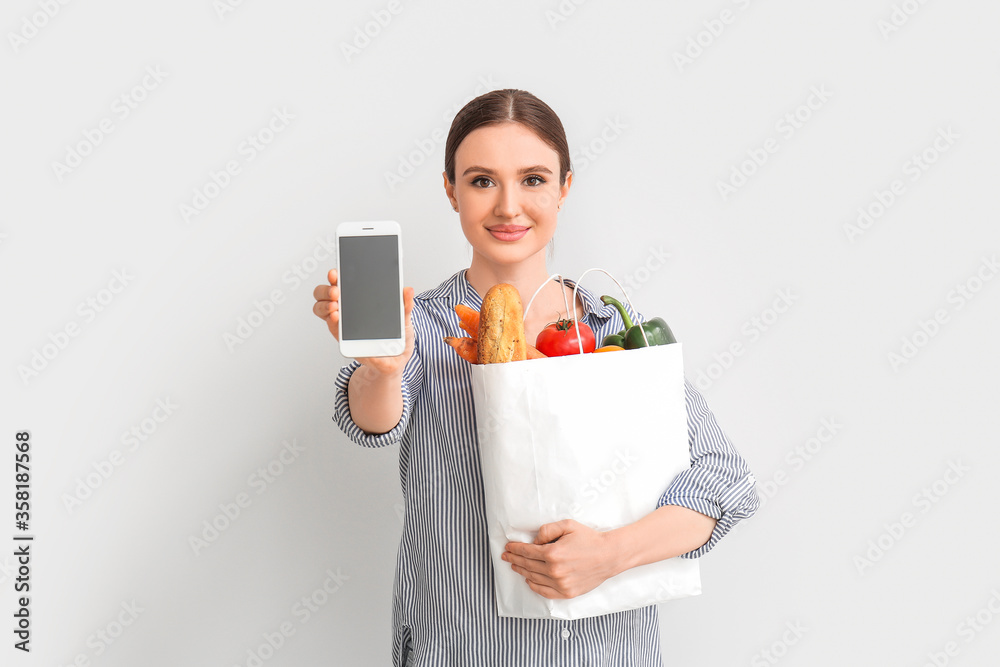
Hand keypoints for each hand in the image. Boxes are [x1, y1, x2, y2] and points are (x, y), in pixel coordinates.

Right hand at [312, 268, 415, 376]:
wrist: (396, 361)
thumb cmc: (398, 338)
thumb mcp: (404, 319)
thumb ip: (405, 304)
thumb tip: (408, 290)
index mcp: (361, 299)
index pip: (343, 282)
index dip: (335, 276)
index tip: (335, 273)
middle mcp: (348, 309)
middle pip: (325, 294)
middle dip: (326, 290)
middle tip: (336, 291)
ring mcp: (343, 323)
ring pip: (322, 309)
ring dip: (324, 306)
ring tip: (334, 306)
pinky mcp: (344, 339)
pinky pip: (332, 328)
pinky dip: (331, 321)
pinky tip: (336, 317)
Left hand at [502, 519, 621, 599]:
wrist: (609, 556)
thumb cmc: (589, 539)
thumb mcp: (568, 525)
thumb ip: (547, 530)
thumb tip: (534, 540)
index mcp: (553, 553)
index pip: (527, 552)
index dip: (515, 549)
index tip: (508, 547)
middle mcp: (554, 571)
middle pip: (527, 565)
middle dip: (514, 559)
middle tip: (506, 556)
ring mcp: (560, 584)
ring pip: (534, 578)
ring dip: (522, 571)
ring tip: (515, 566)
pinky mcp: (567, 593)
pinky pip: (544, 591)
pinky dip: (534, 586)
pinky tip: (529, 580)